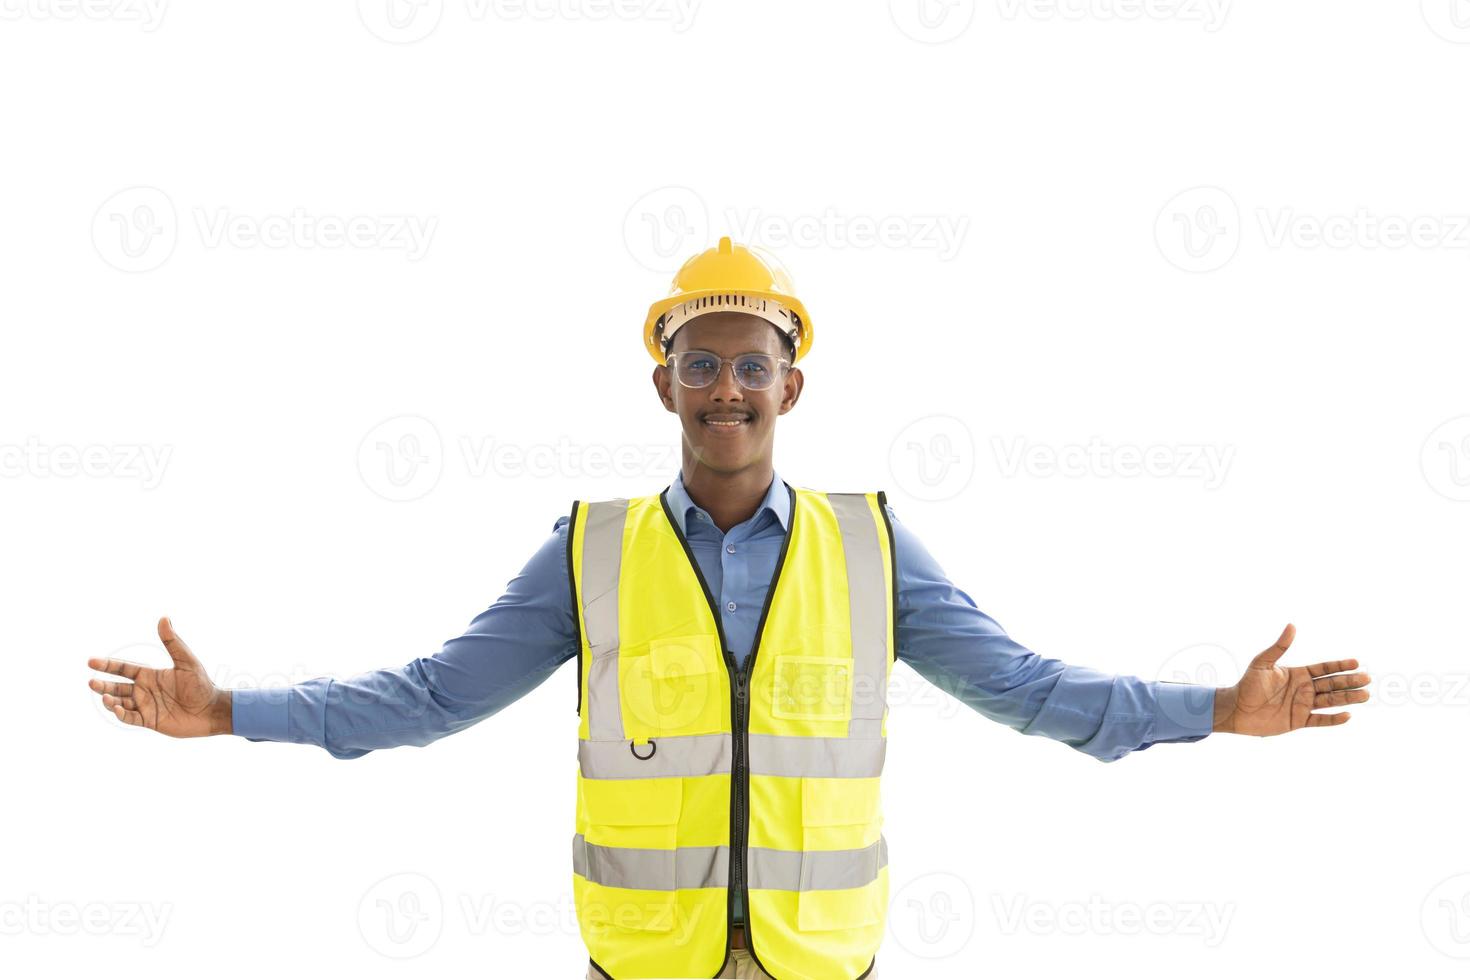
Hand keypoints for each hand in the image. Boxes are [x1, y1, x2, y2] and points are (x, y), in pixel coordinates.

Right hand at [87, 617, 230, 736]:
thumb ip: (172, 642)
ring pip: (120, 703)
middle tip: (91, 683)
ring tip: (105, 697)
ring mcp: (145, 706)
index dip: (107, 665)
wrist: (211, 710)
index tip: (91, 662)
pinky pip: (130, 718)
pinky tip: (117, 709)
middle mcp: (144, 690)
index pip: (123, 668)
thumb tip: (164, 618)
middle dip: (103, 685)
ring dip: (110, 700)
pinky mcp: (149, 721)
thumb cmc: (201, 684)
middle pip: (117, 687)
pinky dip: (121, 714)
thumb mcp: (186, 661)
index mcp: (150, 675)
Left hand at [1213, 624, 1369, 735]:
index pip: (1324, 668)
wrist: (1236, 709)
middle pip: (1332, 684)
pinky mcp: (1299, 721)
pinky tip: (1348, 715)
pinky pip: (1320, 720)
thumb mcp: (1262, 663)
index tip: (1356, 662)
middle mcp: (1304, 689)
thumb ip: (1279, 646)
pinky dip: (1334, 719)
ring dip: (1348, 698)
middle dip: (1349, 681)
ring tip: (1366, 695)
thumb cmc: (1247, 684)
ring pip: (1331, 701)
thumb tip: (1292, 625)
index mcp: (1298, 674)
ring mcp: (1303, 705)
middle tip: (1368, 679)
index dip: (1339, 665)